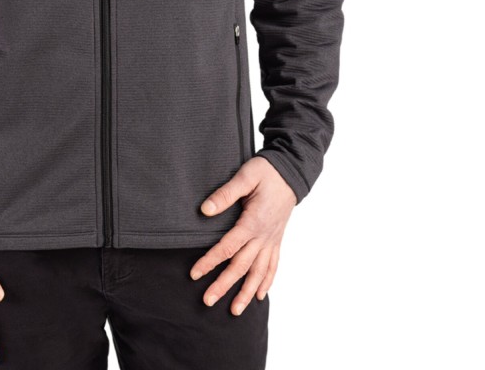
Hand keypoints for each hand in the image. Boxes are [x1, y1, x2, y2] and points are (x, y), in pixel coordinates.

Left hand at [189, 156, 296, 314]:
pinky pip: (273, 266)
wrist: (290, 173)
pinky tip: (260, 296)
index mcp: (253, 222)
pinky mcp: (277, 240)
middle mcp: (263, 236)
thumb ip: (224, 194)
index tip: (194, 273)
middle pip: (241, 266)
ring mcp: (272, 240)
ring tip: (235, 310)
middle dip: (224, 285)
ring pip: (259, 272)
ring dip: (247, 292)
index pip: (227, 247)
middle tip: (207, 301)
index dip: (210, 261)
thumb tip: (204, 210)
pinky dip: (267, 282)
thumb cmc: (265, 173)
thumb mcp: (245, 177)